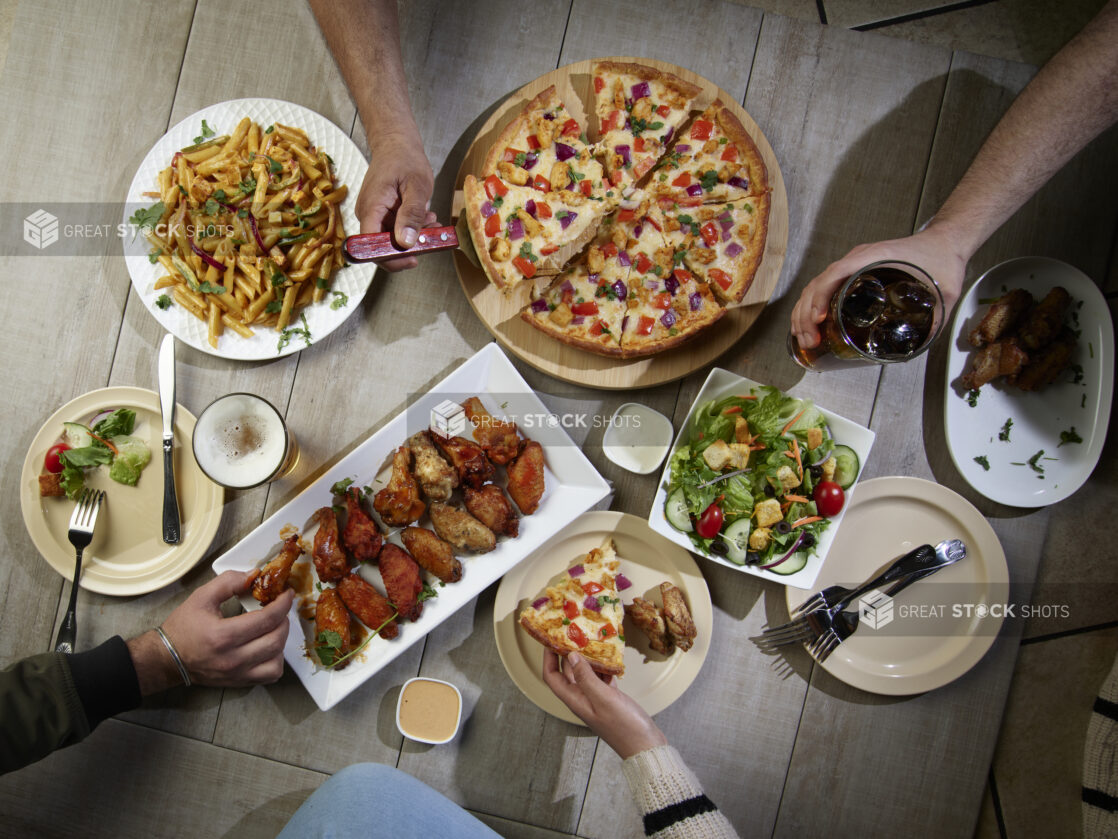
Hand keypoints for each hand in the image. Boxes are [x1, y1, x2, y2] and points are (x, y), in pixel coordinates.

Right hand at [160, 570, 292, 687]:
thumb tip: (254, 575)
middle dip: (284, 619)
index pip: (267, 619)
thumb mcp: (201, 597)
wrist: (167, 658)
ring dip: (282, 640)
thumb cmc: (183, 627)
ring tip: (274, 626)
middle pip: (276, 639)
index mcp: (224, 635)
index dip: (283, 603)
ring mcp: (238, 673)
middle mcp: (233, 658)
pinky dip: (277, 660)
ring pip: (277, 660)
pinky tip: (269, 647)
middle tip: (280, 608)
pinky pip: (270, 675)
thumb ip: (228, 582)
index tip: (287, 594)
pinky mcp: (240, 682)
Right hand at [356, 130, 435, 271]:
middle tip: (432, 237)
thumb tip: (405, 241)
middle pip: (382, 247)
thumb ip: (411, 214)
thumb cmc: (405, 159)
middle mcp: (368, 214)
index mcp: (371, 207)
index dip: (390, 257)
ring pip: (391, 240)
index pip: (370, 245)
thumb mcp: (416, 186)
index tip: (413, 259)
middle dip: (409, 247)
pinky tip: (425, 218)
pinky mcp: (381, 214)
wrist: (396, 143)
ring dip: (414, 237)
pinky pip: (395, 230)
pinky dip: (412, 228)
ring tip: (432, 223)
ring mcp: (374, 215)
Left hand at [542, 650, 666, 759]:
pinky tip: (610, 656)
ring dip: (588, 657)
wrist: (646, 746)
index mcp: (575, 700)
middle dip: (568, 652)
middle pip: (568, 671)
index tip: (550, 639)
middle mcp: (583, 698)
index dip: (548, 658)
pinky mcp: (610, 697)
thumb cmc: (624, 727)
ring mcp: (597, 698)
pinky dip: (604, 666)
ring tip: (591, 639)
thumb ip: (586, 677)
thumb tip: (572, 657)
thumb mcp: (603, 699)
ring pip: (586, 672)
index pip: (552, 677)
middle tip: (573, 632)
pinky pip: (602, 677)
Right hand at [789, 224, 967, 349]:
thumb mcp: (943, 288)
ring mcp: (852, 266)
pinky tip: (810, 325)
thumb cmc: (940, 256)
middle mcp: (857, 259)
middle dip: (806, 314)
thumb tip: (923, 343)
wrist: (944, 241)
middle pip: (817, 283)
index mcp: (873, 257)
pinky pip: (823, 288)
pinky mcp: (852, 274)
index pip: (835, 273)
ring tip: (805, 338)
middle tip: (810, 340)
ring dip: (804, 313)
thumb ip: (937, 316)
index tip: (818, 319)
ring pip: (815, 287)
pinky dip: (811, 307)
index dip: (821, 296)